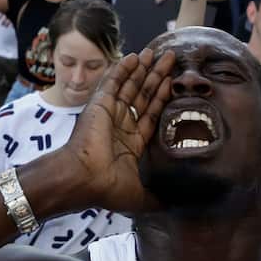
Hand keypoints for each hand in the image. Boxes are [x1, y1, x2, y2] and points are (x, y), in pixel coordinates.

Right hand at [65, 49, 175, 212]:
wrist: (82, 178)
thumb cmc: (108, 188)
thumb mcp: (141, 197)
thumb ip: (159, 199)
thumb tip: (178, 208)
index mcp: (131, 143)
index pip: (151, 114)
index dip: (163, 98)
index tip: (173, 83)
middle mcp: (121, 125)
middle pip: (144, 95)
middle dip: (157, 77)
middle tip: (170, 58)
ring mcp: (109, 113)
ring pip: (130, 85)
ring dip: (143, 69)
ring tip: (156, 52)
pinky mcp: (98, 104)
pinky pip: (112, 82)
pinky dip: (123, 69)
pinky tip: (134, 56)